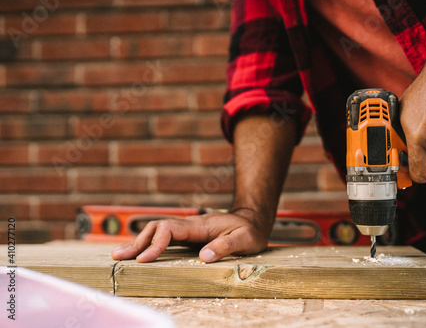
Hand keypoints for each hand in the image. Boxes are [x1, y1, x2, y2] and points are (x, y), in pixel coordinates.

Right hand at [111, 211, 269, 262]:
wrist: (252, 219)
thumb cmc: (250, 230)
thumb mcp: (245, 239)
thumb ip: (226, 246)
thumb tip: (204, 257)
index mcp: (200, 226)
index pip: (170, 230)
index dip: (155, 243)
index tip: (144, 259)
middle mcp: (190, 225)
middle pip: (157, 228)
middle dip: (137, 242)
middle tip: (118, 256)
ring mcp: (188, 229)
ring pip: (157, 231)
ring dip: (138, 242)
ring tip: (119, 254)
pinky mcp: (188, 235)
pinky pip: (164, 236)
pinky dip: (148, 243)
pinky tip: (139, 251)